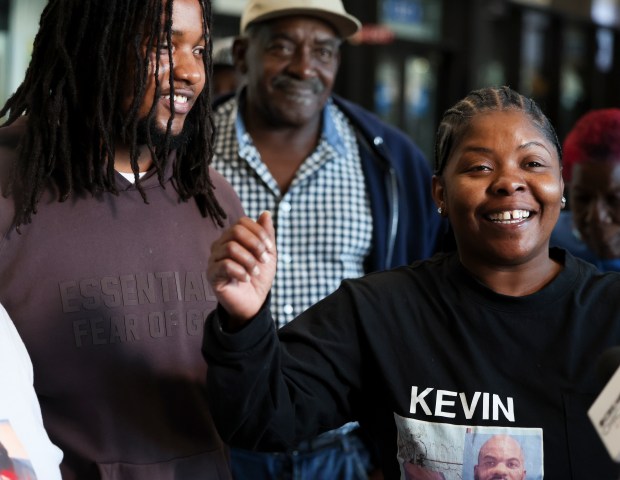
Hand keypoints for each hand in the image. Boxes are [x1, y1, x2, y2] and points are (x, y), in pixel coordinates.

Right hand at [208, 211, 276, 328]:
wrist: (253, 303)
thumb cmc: (259, 277)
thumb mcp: (268, 254)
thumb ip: (266, 234)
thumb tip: (266, 213)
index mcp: (233, 238)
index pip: (242, 222)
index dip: (259, 233)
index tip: (270, 250)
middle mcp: (220, 244)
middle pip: (235, 231)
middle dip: (255, 245)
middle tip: (264, 260)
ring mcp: (214, 259)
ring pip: (230, 247)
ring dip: (249, 261)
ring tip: (255, 273)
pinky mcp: (211, 274)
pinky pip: (224, 265)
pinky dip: (240, 272)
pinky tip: (246, 279)